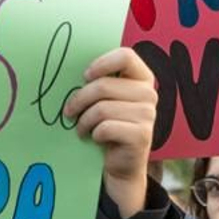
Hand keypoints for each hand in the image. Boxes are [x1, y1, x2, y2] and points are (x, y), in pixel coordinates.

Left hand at [64, 46, 157, 218]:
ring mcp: (148, 115)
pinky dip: (93, 134)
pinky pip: (105, 128)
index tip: (85, 76)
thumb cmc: (110, 124)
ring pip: (101, 109)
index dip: (101, 64)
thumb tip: (77, 74)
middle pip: (104, 85)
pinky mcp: (141, 135)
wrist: (122, 162)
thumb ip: (101, 83)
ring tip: (81, 127)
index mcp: (143, 78)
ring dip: (84, 120)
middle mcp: (149, 94)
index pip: (126, 56)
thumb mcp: (108, 100)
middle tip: (70, 111)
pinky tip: (94, 137)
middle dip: (80, 99)